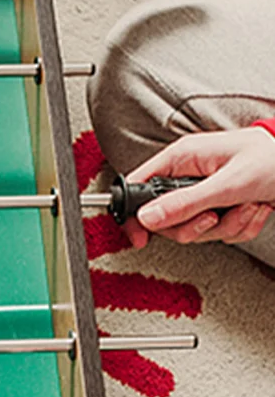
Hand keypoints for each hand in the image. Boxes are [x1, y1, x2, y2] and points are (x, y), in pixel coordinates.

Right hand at [123, 127, 274, 248]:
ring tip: (248, 206)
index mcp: (181, 158)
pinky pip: (218, 231)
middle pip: (166, 218)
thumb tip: (147, 218)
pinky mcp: (220, 205)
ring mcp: (204, 192)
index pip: (138, 187)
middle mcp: (188, 175)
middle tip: (216, 216)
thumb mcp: (228, 184)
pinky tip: (255, 208)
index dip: (135, 214)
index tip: (139, 238)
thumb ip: (185, 203)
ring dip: (226, 226)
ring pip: (194, 229)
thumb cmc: (274, 160)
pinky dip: (239, 227)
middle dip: (196, 225)